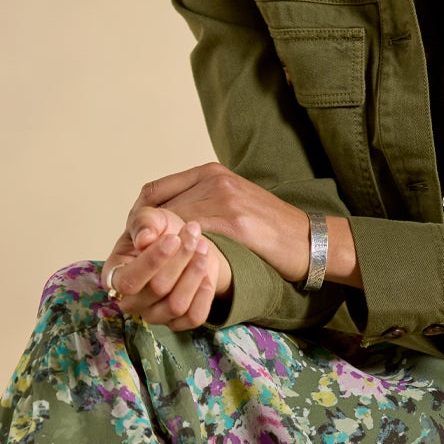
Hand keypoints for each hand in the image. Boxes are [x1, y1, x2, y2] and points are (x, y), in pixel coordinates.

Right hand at [101, 204, 231, 329]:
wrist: (182, 246)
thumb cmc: (158, 233)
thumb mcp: (150, 219)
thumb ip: (144, 223)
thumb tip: (144, 239)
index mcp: (115, 276)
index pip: (129, 281)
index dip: (153, 261)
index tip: (174, 238)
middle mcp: (131, 302)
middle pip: (158, 289)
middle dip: (181, 259)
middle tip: (193, 234)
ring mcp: (153, 315)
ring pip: (177, 305)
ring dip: (195, 273)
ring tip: (202, 248)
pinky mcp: (176, 323)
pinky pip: (194, 318)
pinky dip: (204, 294)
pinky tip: (205, 273)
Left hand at [132, 162, 355, 287]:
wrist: (309, 240)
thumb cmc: (269, 230)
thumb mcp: (232, 206)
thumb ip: (200, 207)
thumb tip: (165, 227)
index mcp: (210, 172)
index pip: (155, 191)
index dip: (138, 217)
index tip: (134, 241)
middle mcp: (214, 179)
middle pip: (156, 206)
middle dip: (140, 235)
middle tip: (134, 260)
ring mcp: (224, 197)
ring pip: (170, 222)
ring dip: (155, 248)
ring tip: (147, 269)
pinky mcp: (234, 220)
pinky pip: (191, 237)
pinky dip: (176, 254)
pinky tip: (172, 270)